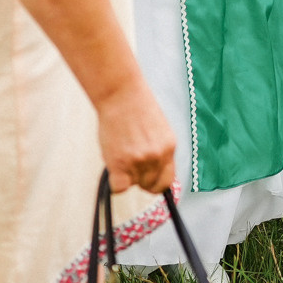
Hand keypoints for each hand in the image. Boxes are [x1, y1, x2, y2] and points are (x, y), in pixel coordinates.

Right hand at [95, 80, 177, 194]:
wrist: (121, 94)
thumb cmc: (135, 108)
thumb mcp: (157, 131)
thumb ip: (157, 152)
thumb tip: (151, 173)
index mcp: (169, 147)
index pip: (167, 181)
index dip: (155, 183)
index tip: (147, 181)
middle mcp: (158, 156)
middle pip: (150, 185)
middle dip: (139, 179)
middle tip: (128, 164)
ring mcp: (140, 160)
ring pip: (132, 184)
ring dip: (124, 174)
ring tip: (120, 152)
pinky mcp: (121, 163)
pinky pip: (119, 187)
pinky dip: (114, 182)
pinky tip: (113, 165)